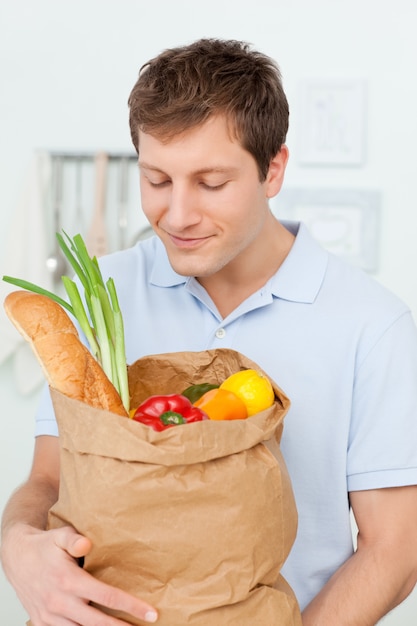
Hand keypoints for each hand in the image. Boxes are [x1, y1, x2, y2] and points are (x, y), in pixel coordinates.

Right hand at [1, 523, 157, 624]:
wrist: (16, 557)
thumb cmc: (43, 546)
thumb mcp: (59, 535)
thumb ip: (73, 539)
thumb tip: (87, 543)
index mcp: (69, 580)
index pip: (107, 597)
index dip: (131, 606)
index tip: (151, 613)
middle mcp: (60, 602)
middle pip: (99, 623)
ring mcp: (50, 616)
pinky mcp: (42, 623)